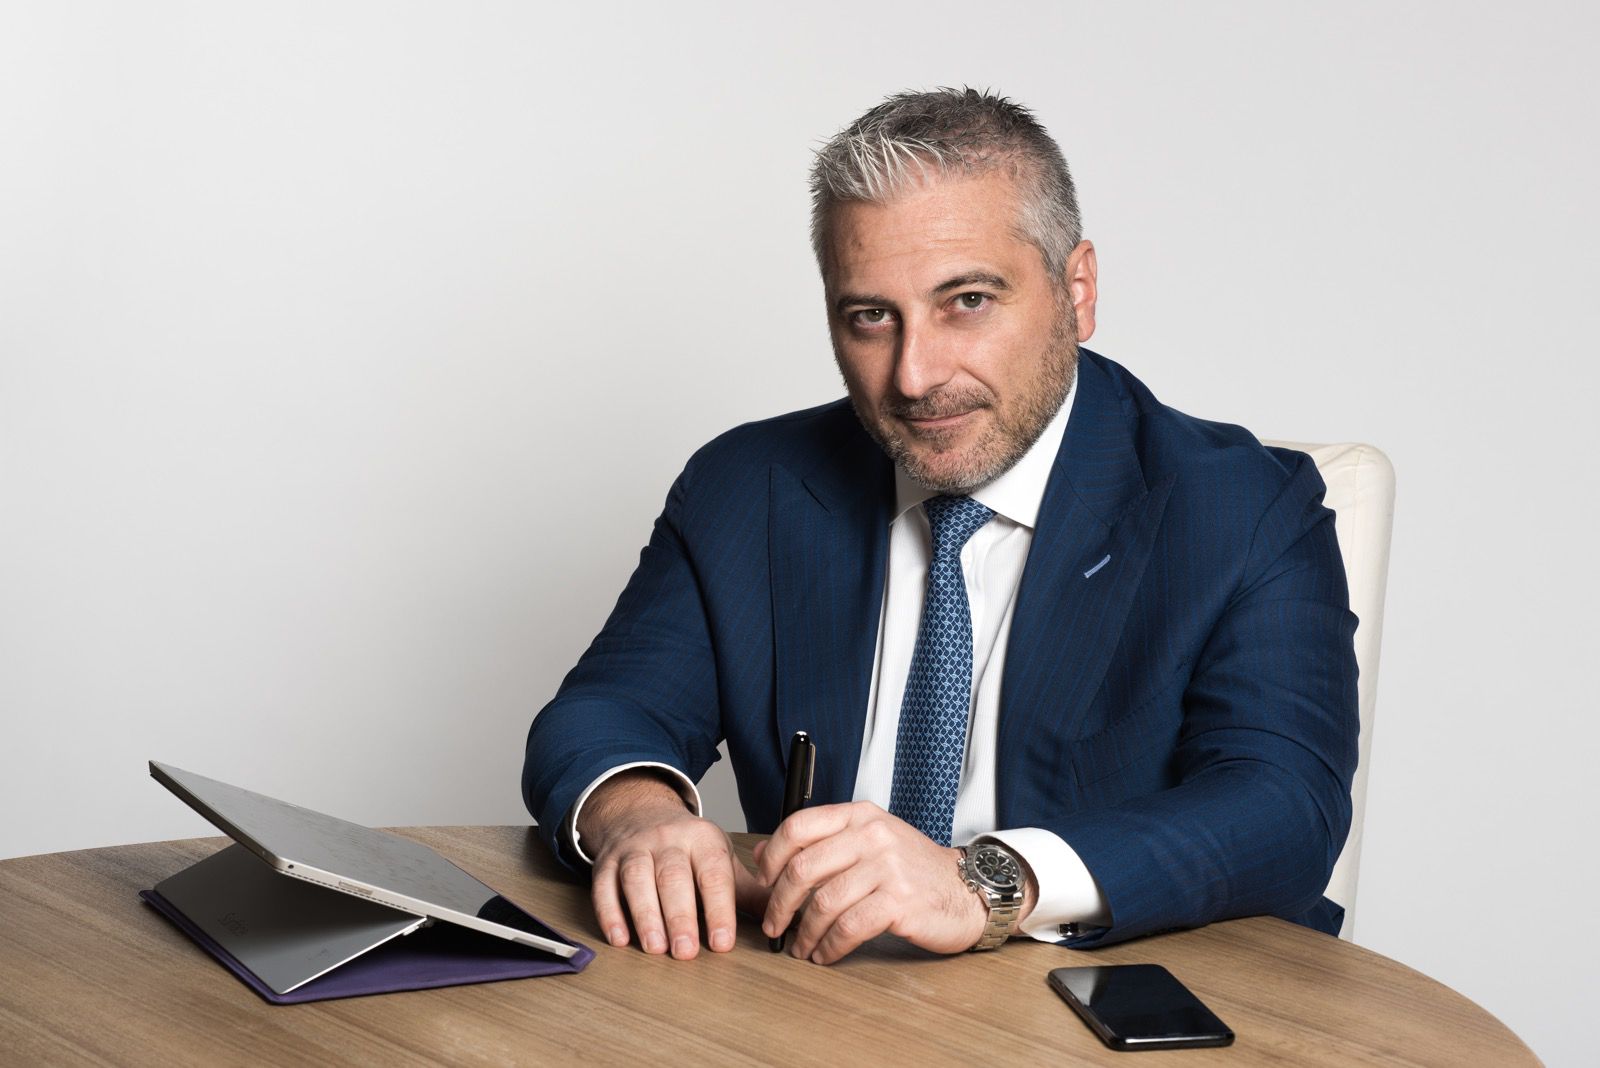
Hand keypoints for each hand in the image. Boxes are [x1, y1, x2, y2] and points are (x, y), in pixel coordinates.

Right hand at [579, 770, 767, 958]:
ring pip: (637, 879)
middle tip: (685, 952)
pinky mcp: (606, 862)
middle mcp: (668, 839)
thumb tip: (786, 918)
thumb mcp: (721, 860)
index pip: (714, 874)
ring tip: (654, 947)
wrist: (640, 813)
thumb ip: (749, 892)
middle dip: (680, 916)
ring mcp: (634, 849)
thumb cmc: (688, 848)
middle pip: (673, 876)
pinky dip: (609, 913)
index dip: (719, 909)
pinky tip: (619, 938)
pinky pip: (604, 886)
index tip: (722, 942)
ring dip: (645, 915)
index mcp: (703, 839)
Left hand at [755, 802, 1032, 963]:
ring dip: (804, 933)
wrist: (965, 890)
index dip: (772, 858)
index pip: (798, 826)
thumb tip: (762, 854)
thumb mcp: (866, 843)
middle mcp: (873, 834)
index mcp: (860, 815)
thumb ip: (817, 844)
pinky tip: (826, 954)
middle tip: (774, 926)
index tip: (764, 884)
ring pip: (824, 902)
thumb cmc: (911, 869)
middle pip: (804, 868)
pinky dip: (830, 946)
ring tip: (801, 948)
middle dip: (780, 904)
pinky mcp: (900, 901)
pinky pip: (849, 927)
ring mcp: (888, 866)